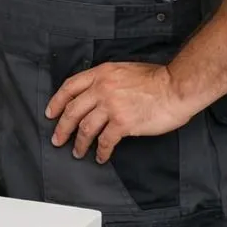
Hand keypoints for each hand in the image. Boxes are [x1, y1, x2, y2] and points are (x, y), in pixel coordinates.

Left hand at [45, 63, 195, 163]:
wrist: (175, 87)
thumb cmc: (156, 79)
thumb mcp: (124, 70)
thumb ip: (106, 80)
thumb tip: (95, 94)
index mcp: (102, 74)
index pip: (70, 87)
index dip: (57, 102)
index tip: (51, 113)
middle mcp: (102, 89)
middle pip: (73, 110)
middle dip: (62, 127)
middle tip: (57, 139)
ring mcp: (111, 106)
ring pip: (85, 128)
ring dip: (79, 143)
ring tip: (77, 152)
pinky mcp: (123, 123)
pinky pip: (105, 141)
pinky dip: (101, 151)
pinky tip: (101, 157)